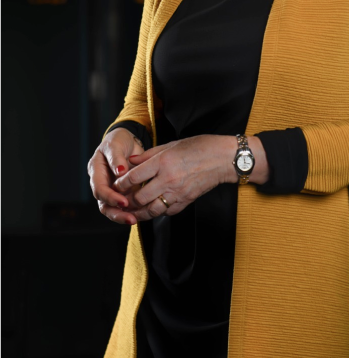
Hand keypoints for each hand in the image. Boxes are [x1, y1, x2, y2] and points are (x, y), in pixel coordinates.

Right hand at [87, 127, 145, 224]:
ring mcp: (112, 189)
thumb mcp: (115, 145)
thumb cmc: (118, 141)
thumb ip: (116, 158)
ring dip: (123, 216)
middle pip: (104, 205)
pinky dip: (132, 211)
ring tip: (136, 220)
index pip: (99, 189)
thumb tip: (120, 171)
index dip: (110, 197)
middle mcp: (102, 183)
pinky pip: (126, 205)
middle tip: (131, 219)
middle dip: (116, 213)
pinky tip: (142, 214)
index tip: (124, 201)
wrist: (128, 141)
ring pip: (113, 209)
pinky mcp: (124, 192)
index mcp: (96, 171)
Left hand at [112, 135, 237, 221]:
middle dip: (128, 200)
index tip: (117, 185)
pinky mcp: (186, 201)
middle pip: (140, 197)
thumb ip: (149, 155)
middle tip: (121, 200)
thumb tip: (130, 162)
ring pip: (152, 210)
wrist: (223, 159)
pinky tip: (152, 209)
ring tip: (132, 211)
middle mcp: (169, 179)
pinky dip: (157, 212)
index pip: (134, 177)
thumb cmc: (200, 147)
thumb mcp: (171, 145)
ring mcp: (178, 192)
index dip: (121, 183)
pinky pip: (167, 212)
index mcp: (163, 162)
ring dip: (139, 212)